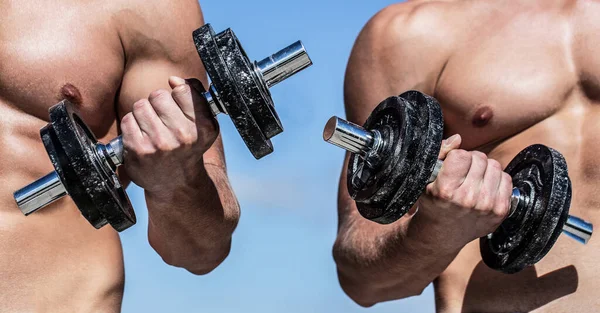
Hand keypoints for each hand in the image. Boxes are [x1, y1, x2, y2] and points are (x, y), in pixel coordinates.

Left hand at [121, 76, 217, 192]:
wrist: (176, 182)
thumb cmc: (188, 146)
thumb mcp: (203, 123)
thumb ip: (195, 95)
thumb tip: (174, 79)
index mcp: (203, 126)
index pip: (182, 90)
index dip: (176, 94)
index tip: (177, 105)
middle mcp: (184, 136)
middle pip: (158, 96)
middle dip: (157, 104)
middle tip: (162, 120)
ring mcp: (160, 144)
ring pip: (141, 106)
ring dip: (143, 114)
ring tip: (151, 129)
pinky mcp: (139, 150)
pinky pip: (128, 120)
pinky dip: (132, 126)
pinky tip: (141, 137)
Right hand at [416, 134, 512, 245]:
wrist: (442, 234)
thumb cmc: (434, 202)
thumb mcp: (426, 179)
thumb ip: (439, 154)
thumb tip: (458, 139)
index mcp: (445, 191)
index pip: (461, 155)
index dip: (455, 158)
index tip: (451, 167)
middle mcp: (467, 199)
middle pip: (480, 158)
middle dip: (471, 161)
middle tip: (463, 173)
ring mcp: (486, 206)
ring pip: (495, 166)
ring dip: (484, 169)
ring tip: (474, 179)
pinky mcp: (501, 211)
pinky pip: (507, 179)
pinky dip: (496, 179)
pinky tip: (484, 187)